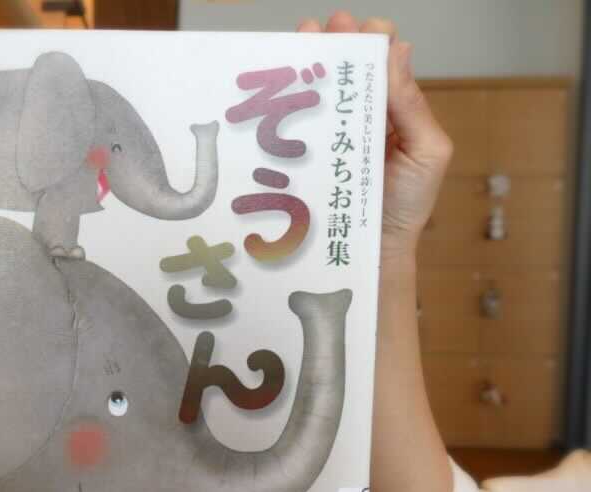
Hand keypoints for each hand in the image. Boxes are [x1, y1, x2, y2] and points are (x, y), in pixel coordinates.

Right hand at [298, 12, 453, 261]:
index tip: (356, 28)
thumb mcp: (426, 152)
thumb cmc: (406, 204)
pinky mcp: (306, 152)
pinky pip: (298, 119)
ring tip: (301, 40)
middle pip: (347, 65)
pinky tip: (279, 81)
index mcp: (394, 107)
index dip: (370, 37)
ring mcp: (330, 132)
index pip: (383, 59)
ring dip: (308, 58)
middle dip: (335, 39)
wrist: (373, 251)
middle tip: (322, 29)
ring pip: (319, 85)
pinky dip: (288, 97)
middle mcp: (361, 113)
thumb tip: (399, 50)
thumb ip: (412, 105)